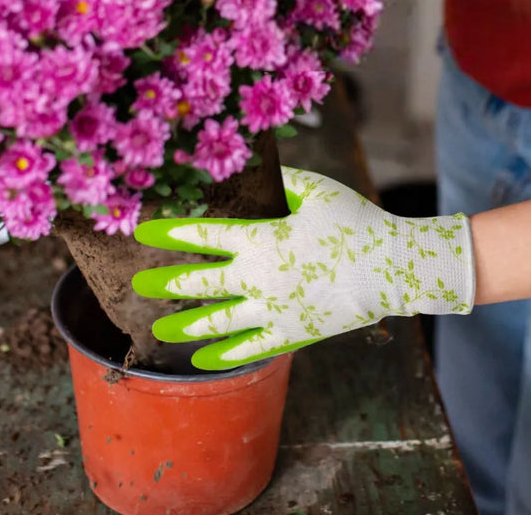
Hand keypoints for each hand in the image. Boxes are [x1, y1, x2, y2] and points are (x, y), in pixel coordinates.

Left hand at [131, 167, 474, 369]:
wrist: (390, 267)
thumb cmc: (356, 222)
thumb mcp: (319, 190)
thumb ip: (286, 181)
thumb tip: (263, 173)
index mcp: (261, 238)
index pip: (204, 234)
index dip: (171, 232)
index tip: (144, 230)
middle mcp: (257, 277)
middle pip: (200, 282)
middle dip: (166, 282)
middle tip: (139, 284)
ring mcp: (272, 310)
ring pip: (216, 321)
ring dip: (184, 324)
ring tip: (159, 328)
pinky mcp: (290, 334)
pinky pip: (247, 349)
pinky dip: (220, 354)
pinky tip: (199, 358)